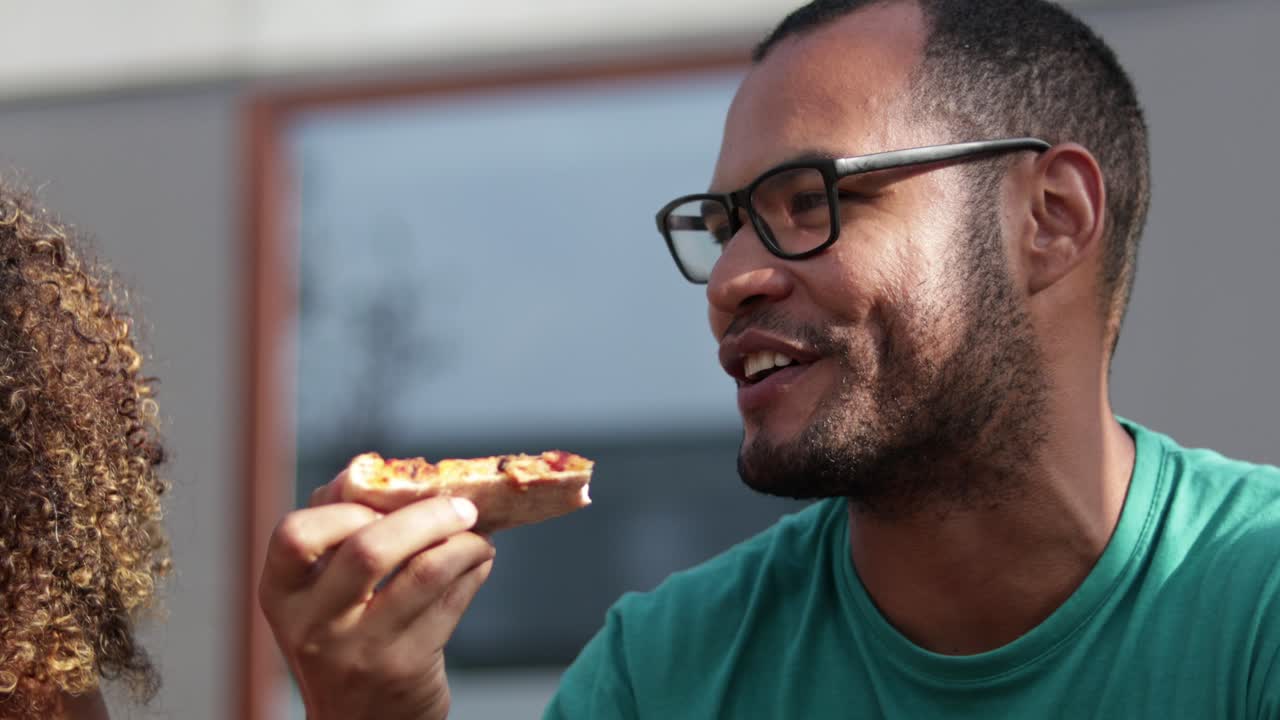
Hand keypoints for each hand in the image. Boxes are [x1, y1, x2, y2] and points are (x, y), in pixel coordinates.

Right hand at [259, 472, 495, 719]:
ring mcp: (359, 651)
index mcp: (281, 594)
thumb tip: (370, 468)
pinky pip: (451, 602)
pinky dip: (474, 571)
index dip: (346, 505)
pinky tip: (478, 562)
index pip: (296, 534)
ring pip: (423, 572)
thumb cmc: (344, 641)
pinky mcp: (405, 668)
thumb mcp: (320, 596)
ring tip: (477, 537)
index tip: (386, 499)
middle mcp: (312, 626)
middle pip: (369, 549)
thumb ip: (337, 534)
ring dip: (464, 543)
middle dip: (427, 515)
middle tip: (461, 506)